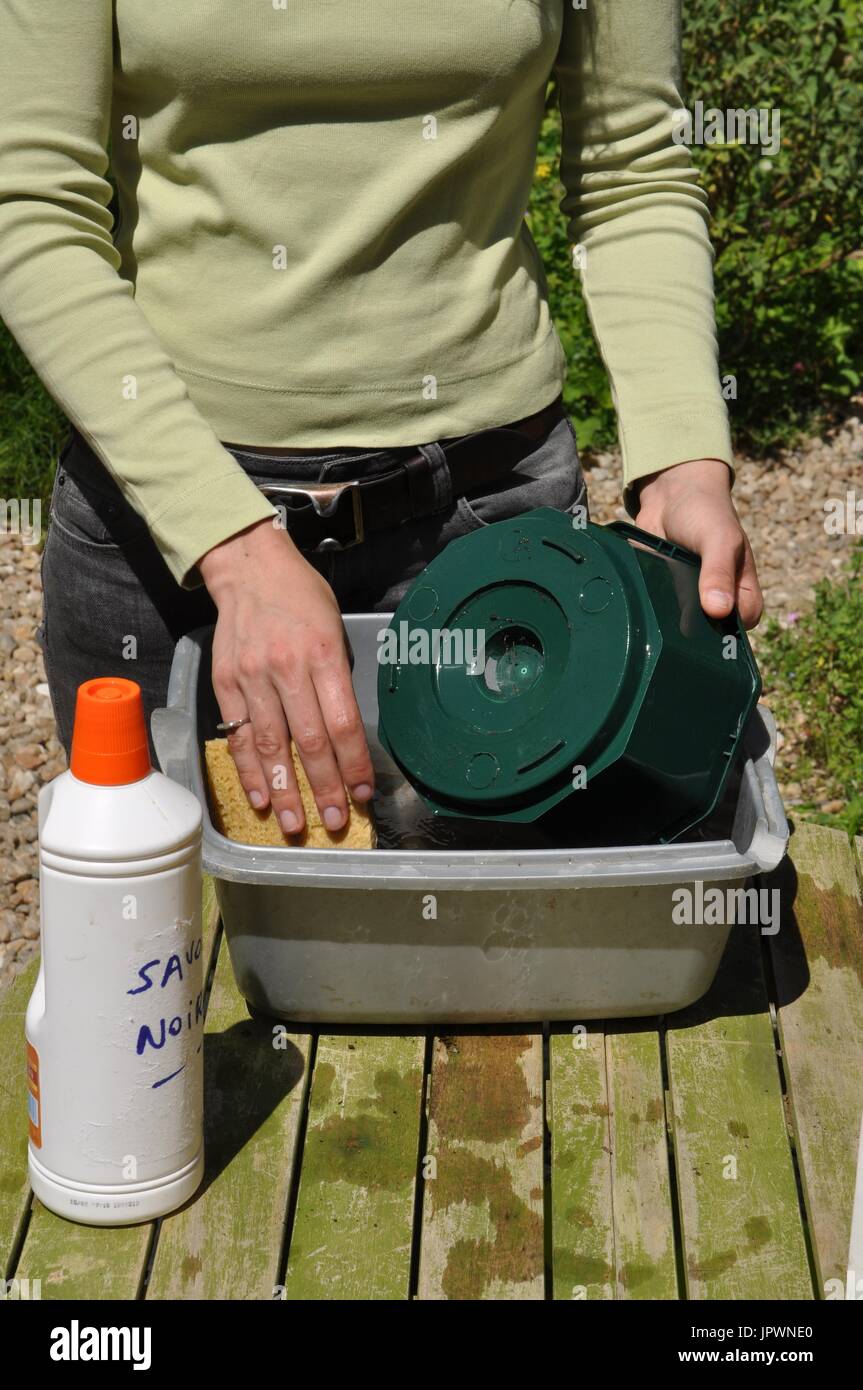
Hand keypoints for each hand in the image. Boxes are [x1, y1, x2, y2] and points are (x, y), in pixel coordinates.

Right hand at [199, 517, 373, 834]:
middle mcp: (287, 668)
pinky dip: (248, 771)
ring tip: (293, 824)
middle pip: (308, 742)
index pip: (343, 723)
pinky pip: (237, 736)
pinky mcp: (225, 683)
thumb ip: (338, 680)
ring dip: (283, 791)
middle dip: (323, 788)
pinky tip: (258, 797)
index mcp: (323, 654)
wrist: (249, 567)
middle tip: (333, 822)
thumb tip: (343, 735)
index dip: (353, 765)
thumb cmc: (301, 597)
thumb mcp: (335, 629)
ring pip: (269, 746)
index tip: (362, 793)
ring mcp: (252, 677)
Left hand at [634, 458, 762, 628]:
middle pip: (712, 630)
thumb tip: (718, 610)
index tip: (711, 630)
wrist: (669, 494)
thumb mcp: (718, 538)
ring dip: (672, 625)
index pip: (744, 621)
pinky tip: (644, 610)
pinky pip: (659, 611)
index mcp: (741, 586)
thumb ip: (718, 572)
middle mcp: (717, 596)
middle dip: (698, 633)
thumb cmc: (706, 512)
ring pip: (683, 625)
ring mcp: (689, 597)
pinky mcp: (664, 592)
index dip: (731, 631)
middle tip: (680, 631)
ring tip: (661, 621)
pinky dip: (652, 611)